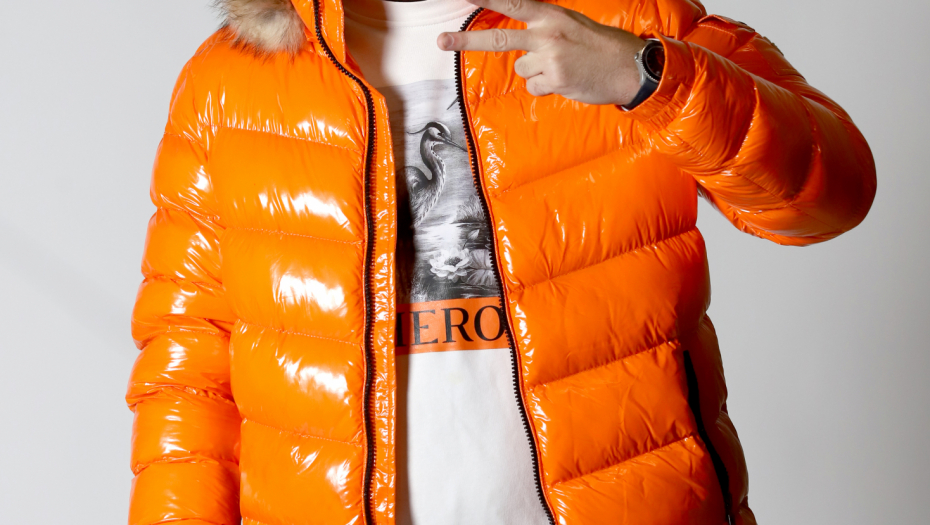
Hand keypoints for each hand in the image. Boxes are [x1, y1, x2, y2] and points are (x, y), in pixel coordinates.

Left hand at [437, 0, 645, 105]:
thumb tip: (519, 42)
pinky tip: (566, 80)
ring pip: (522, 68)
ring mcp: (550, 58)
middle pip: (498, 37)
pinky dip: (546, 86)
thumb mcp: (572, 24)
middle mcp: (548, 34)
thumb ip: (543, 26)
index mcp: (552, 15)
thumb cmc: (600, 46)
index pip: (513, 2)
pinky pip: (534, 86)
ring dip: (537, 71)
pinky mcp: (555, 80)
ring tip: (562, 67)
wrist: (630, 68)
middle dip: (465, 40)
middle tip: (440, 41)